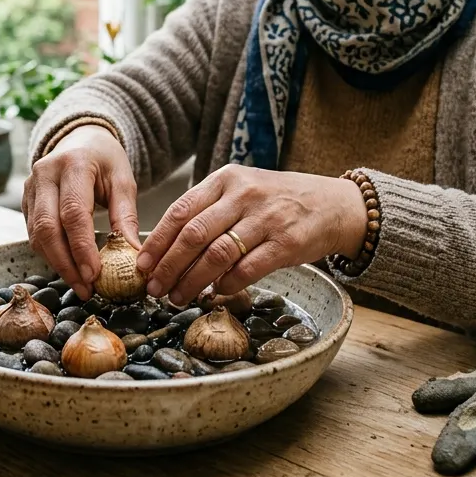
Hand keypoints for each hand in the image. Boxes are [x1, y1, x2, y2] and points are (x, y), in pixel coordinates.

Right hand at [21, 125, 139, 300]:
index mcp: (73, 164)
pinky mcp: (25, 200)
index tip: (95, 274)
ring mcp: (30, 187)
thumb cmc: (105, 160)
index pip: (73, 213)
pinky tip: (68, 267)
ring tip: (80, 283)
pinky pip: (33, 233)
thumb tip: (133, 255)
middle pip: (48, 227)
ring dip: (57, 263)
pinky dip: (49, 254)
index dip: (81, 248)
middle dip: (66, 263)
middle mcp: (45, 174)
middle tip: (86, 287)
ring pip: (36, 234)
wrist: (81, 139)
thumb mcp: (123, 181)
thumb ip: (125, 217)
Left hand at [135, 165, 366, 306]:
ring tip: (177, 297)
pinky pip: (247, 269)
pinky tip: (214, 294)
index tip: (142, 264)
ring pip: (217, 254)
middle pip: (193, 234)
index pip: (181, 210)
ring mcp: (266, 218)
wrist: (333, 204)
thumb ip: (209, 210)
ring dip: (191, 281)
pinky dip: (225, 285)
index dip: (157, 241)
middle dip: (167, 266)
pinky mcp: (287, 243)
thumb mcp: (242, 190)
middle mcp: (244, 195)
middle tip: (153, 288)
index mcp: (226, 179)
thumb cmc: (279, 200)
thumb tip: (166, 247)